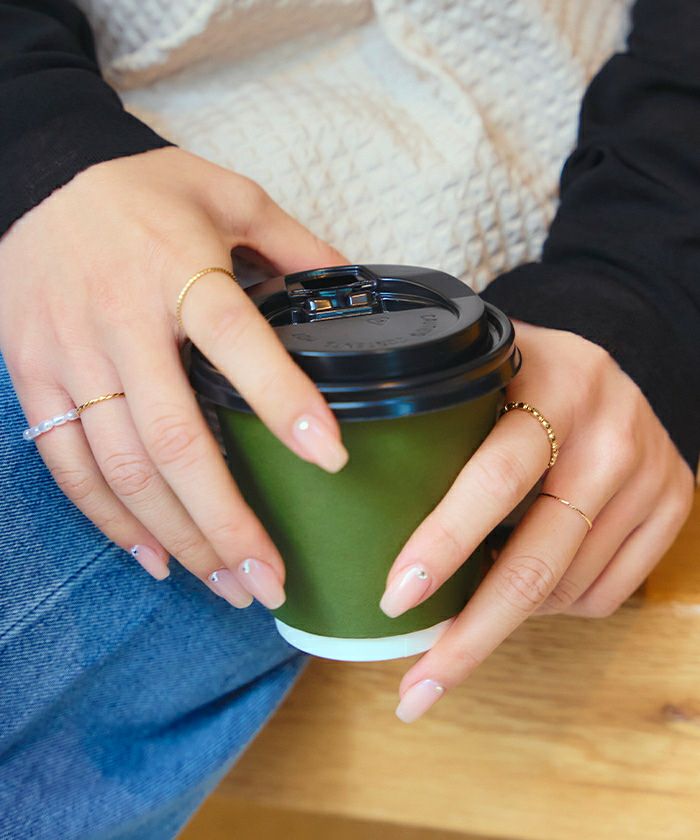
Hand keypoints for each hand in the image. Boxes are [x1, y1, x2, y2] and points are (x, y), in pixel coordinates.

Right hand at [0, 147, 347, 605]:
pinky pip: (68, 462)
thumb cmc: (143, 188)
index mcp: (179, 271)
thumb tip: (351, 284)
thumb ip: (292, 242)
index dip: (283, 401)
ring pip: (122, 468)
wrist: (37, 174)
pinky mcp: (35, 375)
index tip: (330, 458)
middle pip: (175, 437)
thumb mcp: (228, 193)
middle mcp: (122, 322)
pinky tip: (154, 556)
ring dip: (178, 536)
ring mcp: (71, 355)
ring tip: (228, 584)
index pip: (237, 341)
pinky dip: (108, 518)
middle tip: (271, 579)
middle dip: (227, 520)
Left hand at [379, 320, 694, 722]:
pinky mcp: (671, 506)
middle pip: (535, 562)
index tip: (396, 599)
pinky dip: (554, 609)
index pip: (495, 479)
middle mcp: (610, 433)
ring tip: (464, 620)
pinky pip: (605, 596)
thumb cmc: (526, 372)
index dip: (443, 545)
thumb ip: (436, 408)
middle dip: (470, 635)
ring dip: (506, 618)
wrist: (619, 366)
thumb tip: (353, 492)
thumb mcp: (484, 365)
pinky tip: (524, 592)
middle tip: (418, 687)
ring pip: (565, 587)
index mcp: (553, 385)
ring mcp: (648, 473)